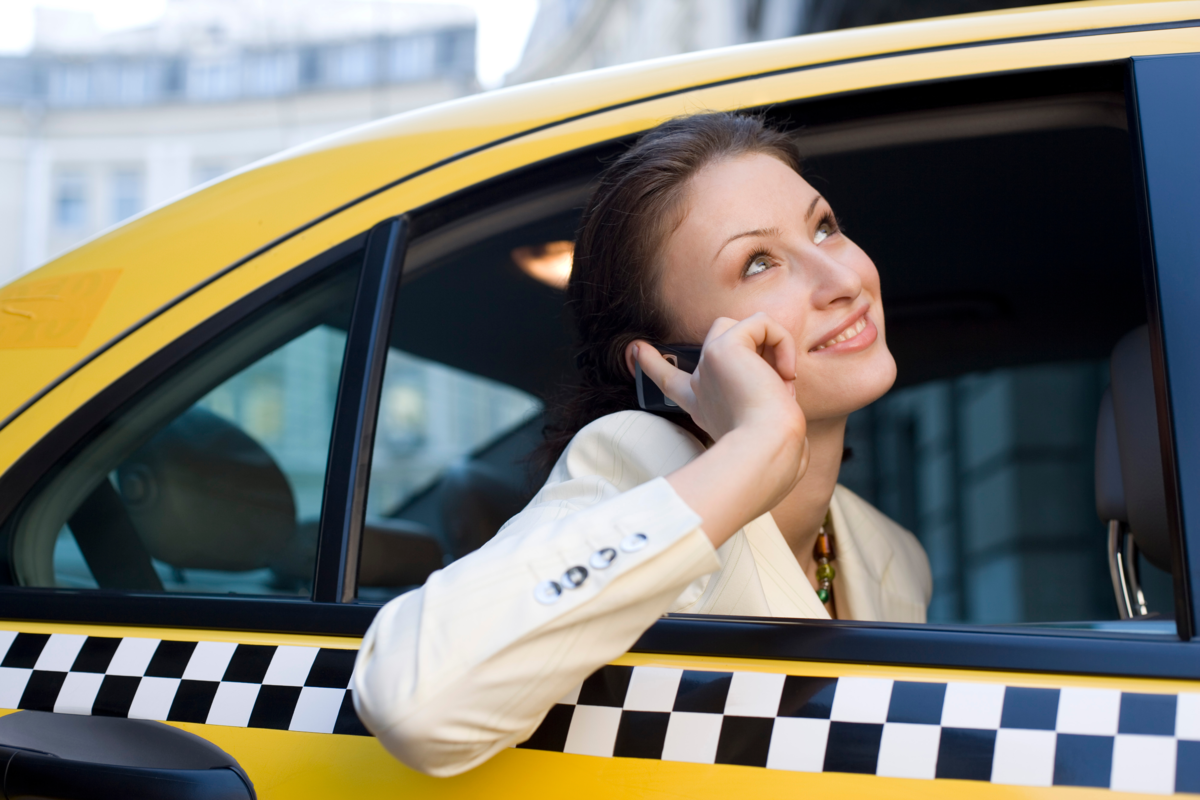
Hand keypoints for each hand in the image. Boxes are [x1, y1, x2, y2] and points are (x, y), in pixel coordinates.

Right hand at [632, 313, 801, 441]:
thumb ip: (767, 413)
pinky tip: (785, 373)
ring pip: (740, 325)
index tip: (637, 350)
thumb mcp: (763, 432)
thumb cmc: (772, 450)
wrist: (766, 451)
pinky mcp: (724, 347)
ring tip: (784, 379)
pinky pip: (761, 322)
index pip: (672, 381)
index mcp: (704, 407)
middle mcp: (701, 383)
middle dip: (752, 342)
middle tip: (784, 380)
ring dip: (773, 346)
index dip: (654, 365)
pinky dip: (782, 341)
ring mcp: (708, 363)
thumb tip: (784, 389)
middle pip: (718, 340)